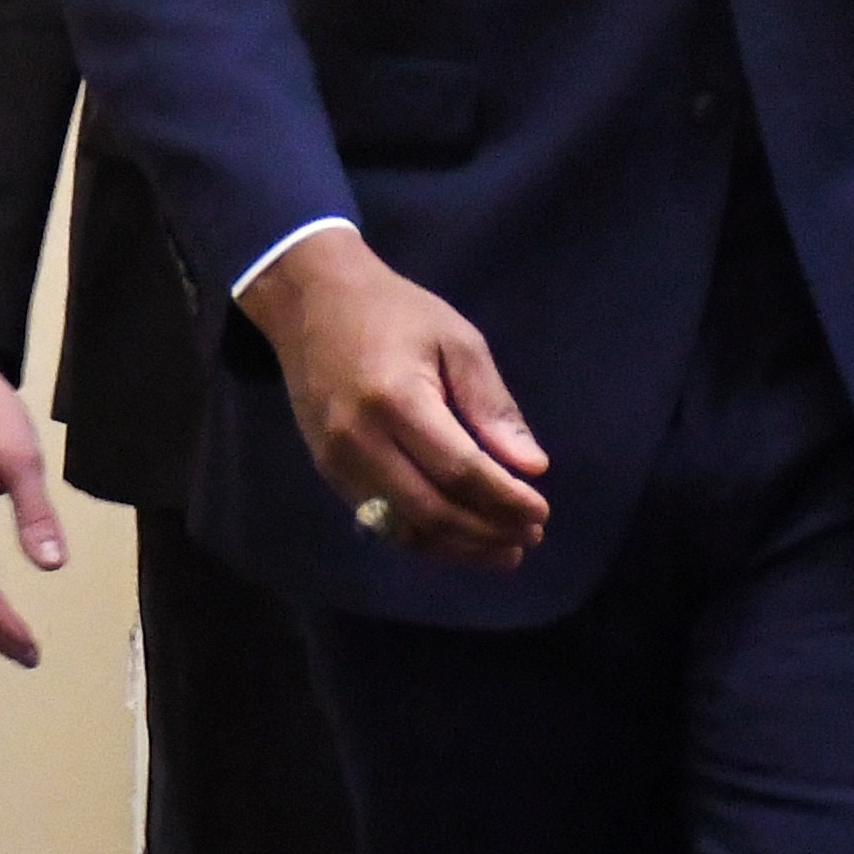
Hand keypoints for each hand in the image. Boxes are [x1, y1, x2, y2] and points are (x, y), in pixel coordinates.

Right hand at [235, 228, 549, 567]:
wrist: (312, 303)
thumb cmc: (395, 313)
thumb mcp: (458, 341)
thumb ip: (493, 406)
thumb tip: (531, 467)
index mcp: (397, 399)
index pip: (460, 470)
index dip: (504, 500)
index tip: (542, 511)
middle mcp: (360, 441)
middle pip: (431, 510)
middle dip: (487, 532)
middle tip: (530, 536)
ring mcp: (338, 463)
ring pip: (404, 529)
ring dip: (459, 548)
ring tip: (504, 551)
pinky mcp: (328, 473)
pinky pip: (381, 522)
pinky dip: (425, 539)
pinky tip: (460, 538)